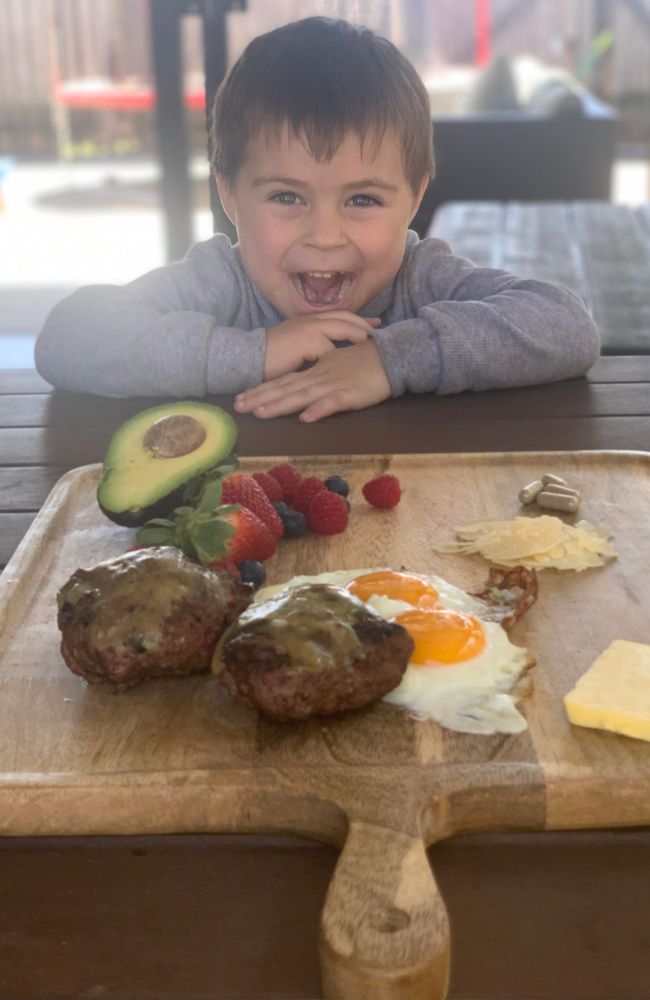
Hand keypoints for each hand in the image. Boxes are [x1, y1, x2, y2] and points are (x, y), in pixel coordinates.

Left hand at [235, 339, 390, 421]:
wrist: (390, 355)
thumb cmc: (364, 362)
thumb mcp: (335, 366)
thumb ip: (318, 377)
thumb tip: (303, 391)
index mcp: (314, 371)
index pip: (283, 381)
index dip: (261, 390)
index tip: (241, 399)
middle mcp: (318, 377)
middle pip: (285, 389)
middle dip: (260, 399)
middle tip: (237, 408)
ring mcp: (333, 385)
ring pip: (302, 396)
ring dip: (281, 404)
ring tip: (261, 413)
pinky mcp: (350, 394)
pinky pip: (333, 402)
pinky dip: (319, 409)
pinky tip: (306, 417)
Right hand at [264, 312, 380, 379]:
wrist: (251, 356)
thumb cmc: (272, 354)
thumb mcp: (296, 345)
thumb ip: (313, 344)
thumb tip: (329, 352)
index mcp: (309, 319)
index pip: (339, 315)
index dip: (357, 320)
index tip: (373, 323)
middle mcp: (311, 320)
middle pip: (345, 318)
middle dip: (363, 323)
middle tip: (379, 328)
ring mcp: (310, 329)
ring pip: (341, 328)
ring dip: (357, 334)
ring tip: (371, 342)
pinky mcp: (308, 342)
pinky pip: (330, 348)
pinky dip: (342, 355)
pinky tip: (353, 360)